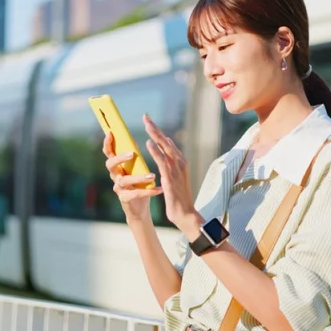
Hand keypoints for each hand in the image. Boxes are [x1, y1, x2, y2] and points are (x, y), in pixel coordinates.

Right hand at [103, 131, 162, 222]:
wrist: (140, 208)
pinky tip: (159, 189)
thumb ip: (134, 157)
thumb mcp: (136, 169)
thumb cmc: (138, 185)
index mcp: (117, 167)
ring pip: (124, 180)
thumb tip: (134, 141)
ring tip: (153, 176)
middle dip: (120, 158)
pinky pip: (135, 194)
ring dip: (139, 177)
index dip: (107, 143)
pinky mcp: (125, 199)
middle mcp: (115, 176)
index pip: (108, 153)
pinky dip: (148, 191)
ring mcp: (118, 188)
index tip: (111, 133)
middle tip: (132, 154)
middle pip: (110, 164)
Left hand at [142, 114, 198, 230]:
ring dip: (155, 135)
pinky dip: (155, 151)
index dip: (158, 131)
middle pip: (166, 140)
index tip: (148, 121)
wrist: (185, 214)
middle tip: (145, 116)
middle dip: (155, 128)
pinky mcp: (171, 178)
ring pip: (165, 148)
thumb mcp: (174, 177)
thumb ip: (170, 163)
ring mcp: (176, 170)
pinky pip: (162, 162)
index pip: (168, 142)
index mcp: (180, 162)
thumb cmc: (178, 197)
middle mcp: (180, 162)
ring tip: (146, 124)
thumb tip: (165, 148)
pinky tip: (148, 143)